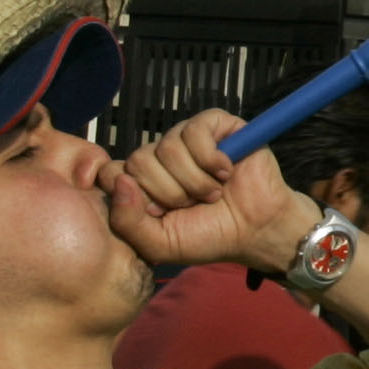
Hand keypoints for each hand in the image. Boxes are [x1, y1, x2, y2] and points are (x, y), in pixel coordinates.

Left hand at [108, 110, 318, 272]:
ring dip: (195, 181)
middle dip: (169, 192)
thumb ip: (127, 222)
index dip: (135, 195)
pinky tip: (226, 172)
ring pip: (167, 147)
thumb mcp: (159, 243)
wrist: (256, 230)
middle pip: (139, 160)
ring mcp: (186, 139)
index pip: (112, 172)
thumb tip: (120, 180)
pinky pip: (195, 131)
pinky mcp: (214, 125)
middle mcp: (160, 157)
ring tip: (213, 193)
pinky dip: (211, 160)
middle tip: (192, 204)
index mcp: (143, 182)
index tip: (159, 213)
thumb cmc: (209, 236)